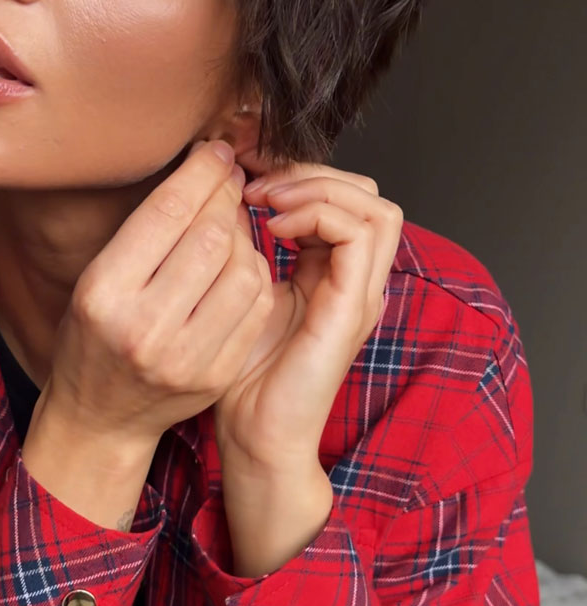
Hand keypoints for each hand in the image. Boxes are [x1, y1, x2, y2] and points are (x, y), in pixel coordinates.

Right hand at [43, 141, 273, 447]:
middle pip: (210, 238)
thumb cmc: (94, 336)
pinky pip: (255, 306)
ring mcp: (185, 358)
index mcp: (103, 295)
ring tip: (232, 224)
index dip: (200, 173)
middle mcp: (143, 328)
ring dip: (246, 235)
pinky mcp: (216, 374)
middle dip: (227, 197)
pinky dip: (255, 273)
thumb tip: (204, 168)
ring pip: (243, 270)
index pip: (165, 213)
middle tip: (229, 180)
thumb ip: (144, 230)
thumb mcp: (96, 278)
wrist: (100, 418)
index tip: (215, 152)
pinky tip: (241, 262)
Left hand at [212, 162, 403, 469]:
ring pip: (375, 207)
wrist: (256, 434)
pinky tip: (275, 227)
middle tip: (257, 179)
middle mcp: (356, 280)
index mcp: (333, 273)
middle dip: (311, 171)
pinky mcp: (351, 307)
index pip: (342, 197)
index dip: (298, 173)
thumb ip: (246, 242)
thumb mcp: (240, 290)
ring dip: (319, 189)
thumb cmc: (243, 374)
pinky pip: (359, 235)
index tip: (246, 170)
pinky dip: (319, 215)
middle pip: (367, 194)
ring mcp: (360, 293)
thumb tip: (229, 188)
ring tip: (268, 200)